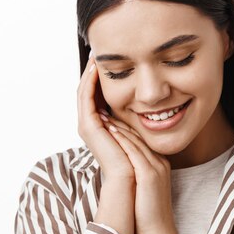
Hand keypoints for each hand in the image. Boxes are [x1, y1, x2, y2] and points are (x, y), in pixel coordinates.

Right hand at [77, 50, 134, 181]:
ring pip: (84, 92)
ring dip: (89, 73)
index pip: (98, 97)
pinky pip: (85, 98)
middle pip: (89, 92)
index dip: (102, 79)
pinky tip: (96, 67)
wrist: (133, 181)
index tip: (110, 60)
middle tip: (98, 52)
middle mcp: (92, 126)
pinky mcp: (87, 127)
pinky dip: (89, 81)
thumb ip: (137, 120)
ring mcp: (87, 126)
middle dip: (93, 72)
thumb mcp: (139, 133)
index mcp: (102, 127)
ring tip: (96, 55)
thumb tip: (149, 104)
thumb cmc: (141, 161)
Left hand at [103, 117, 177, 233]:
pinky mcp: (149, 174)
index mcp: (159, 164)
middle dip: (118, 120)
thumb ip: (135, 175)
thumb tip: (120, 169)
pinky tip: (109, 128)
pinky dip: (121, 137)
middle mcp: (160, 162)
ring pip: (135, 139)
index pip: (139, 140)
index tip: (107, 117)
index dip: (122, 127)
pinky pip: (134, 150)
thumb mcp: (142, 190)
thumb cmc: (147, 216)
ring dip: (117, 124)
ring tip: (101, 113)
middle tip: (101, 108)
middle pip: (137, 135)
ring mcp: (156, 167)